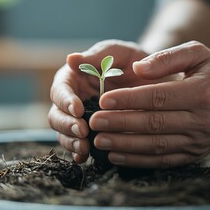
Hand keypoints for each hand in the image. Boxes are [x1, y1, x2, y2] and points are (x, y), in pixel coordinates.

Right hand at [49, 40, 157, 162]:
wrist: (151, 79)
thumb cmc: (131, 61)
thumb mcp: (117, 53)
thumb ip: (96, 56)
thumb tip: (71, 59)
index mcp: (73, 78)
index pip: (60, 90)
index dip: (65, 101)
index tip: (78, 109)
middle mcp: (72, 100)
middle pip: (57, 115)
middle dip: (66, 125)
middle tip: (82, 132)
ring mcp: (80, 119)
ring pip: (64, 134)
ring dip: (71, 142)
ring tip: (84, 148)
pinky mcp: (91, 134)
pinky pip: (79, 146)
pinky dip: (79, 153)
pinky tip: (85, 157)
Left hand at [91, 41, 209, 167]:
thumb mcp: (198, 53)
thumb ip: (167, 58)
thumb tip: (137, 69)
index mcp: (202, 93)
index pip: (159, 97)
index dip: (129, 99)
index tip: (104, 99)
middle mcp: (201, 121)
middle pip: (154, 124)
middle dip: (120, 124)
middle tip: (94, 122)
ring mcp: (198, 141)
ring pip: (156, 145)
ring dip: (125, 145)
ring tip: (100, 141)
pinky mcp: (194, 154)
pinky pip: (163, 160)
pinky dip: (138, 160)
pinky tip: (117, 156)